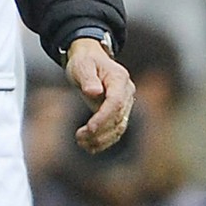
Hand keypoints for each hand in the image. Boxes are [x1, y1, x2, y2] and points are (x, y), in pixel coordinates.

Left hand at [66, 37, 134, 152]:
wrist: (90, 58)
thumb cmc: (84, 60)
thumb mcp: (82, 65)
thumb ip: (88, 78)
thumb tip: (95, 92)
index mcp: (119, 78)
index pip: (115, 102)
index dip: (104, 117)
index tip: (89, 128)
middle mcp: (126, 92)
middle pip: (118, 117)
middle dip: (100, 131)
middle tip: (79, 137)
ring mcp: (125, 103)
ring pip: (119, 127)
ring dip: (101, 139)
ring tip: (81, 143)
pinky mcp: (118, 112)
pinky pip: (115, 129)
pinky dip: (104, 140)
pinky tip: (89, 147)